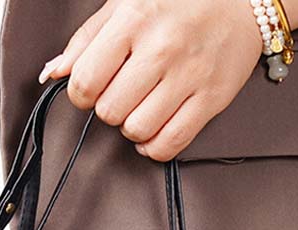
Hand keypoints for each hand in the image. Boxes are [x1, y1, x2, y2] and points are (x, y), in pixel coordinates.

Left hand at [39, 0, 261, 161]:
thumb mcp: (126, 4)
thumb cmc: (179, 3)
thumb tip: (53, 73)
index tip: (92, 90)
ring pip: (137, 131)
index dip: (81, 94)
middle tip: (123, 95)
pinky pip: (169, 144)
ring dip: (132, 128)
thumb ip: (86, 40)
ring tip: (142, 109)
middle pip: (110, 111)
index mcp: (134, 20)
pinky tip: (154, 131)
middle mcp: (161, 48)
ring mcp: (188, 76)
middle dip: (110, 109)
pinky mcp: (210, 100)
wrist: (244, 0)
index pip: (85, 81)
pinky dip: (154, 146)